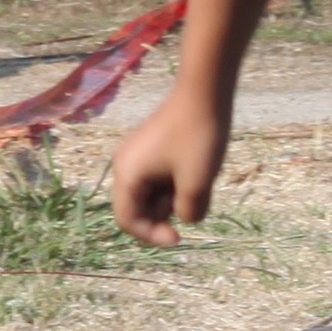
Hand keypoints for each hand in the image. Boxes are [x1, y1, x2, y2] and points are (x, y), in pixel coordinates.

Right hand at [110, 92, 231, 248]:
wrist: (205, 92)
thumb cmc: (198, 137)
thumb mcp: (197, 183)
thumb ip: (188, 211)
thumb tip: (186, 218)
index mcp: (127, 174)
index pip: (128, 220)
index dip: (151, 235)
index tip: (179, 238)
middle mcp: (126, 165)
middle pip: (137, 207)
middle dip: (164, 215)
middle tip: (193, 206)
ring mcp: (138, 155)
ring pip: (151, 193)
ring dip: (173, 199)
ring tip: (199, 186)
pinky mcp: (153, 148)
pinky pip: (159, 177)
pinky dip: (176, 184)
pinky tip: (198, 174)